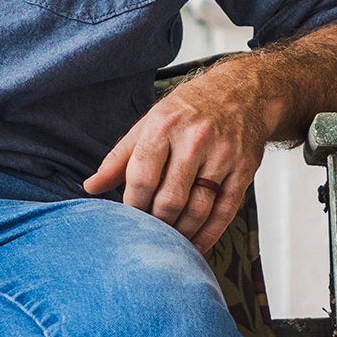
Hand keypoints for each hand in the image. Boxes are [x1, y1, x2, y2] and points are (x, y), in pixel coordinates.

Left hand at [84, 62, 274, 251]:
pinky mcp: (244, 170)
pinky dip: (208, 235)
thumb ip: (120, 157)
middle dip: (155, 224)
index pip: (142, 178)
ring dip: (180, 233)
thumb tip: (92, 187)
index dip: (132, 207)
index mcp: (164, 126)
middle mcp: (195, 140)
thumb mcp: (150, 122)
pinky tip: (196, 244)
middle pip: (170, 200)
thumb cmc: (192, 107)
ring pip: (198, 210)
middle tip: (148, 235)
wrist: (244, 92)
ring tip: (168, 241)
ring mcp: (223, 156)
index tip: (128, 220)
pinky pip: (225, 212)